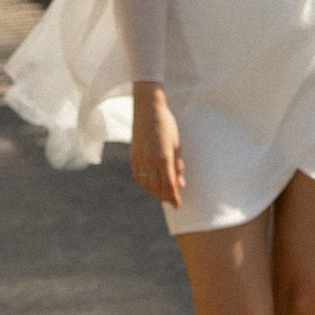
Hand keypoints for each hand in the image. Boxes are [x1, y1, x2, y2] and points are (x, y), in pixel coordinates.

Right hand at [130, 82, 184, 207]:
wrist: (148, 109)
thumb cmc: (167, 125)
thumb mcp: (177, 144)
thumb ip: (178, 165)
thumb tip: (181, 184)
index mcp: (163, 157)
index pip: (169, 184)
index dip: (173, 196)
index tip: (178, 205)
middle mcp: (149, 160)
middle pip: (157, 187)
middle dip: (165, 196)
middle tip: (172, 202)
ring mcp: (139, 158)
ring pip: (146, 183)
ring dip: (155, 192)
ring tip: (163, 195)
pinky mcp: (133, 155)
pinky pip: (138, 176)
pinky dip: (144, 184)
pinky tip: (150, 186)